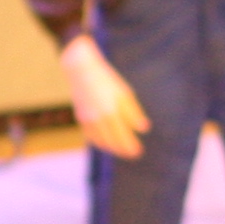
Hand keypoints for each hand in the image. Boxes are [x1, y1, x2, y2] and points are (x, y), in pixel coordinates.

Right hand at [60, 36, 149, 160]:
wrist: (80, 69)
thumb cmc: (105, 79)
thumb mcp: (124, 92)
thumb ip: (133, 112)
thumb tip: (145, 129)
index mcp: (111, 111)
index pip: (123, 135)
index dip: (130, 146)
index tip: (138, 152)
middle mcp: (98, 118)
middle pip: (112, 141)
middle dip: (123, 150)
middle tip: (133, 154)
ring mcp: (87, 119)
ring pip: (100, 141)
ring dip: (112, 148)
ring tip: (121, 150)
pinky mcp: (80, 117)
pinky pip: (90, 136)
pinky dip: (99, 142)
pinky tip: (106, 143)